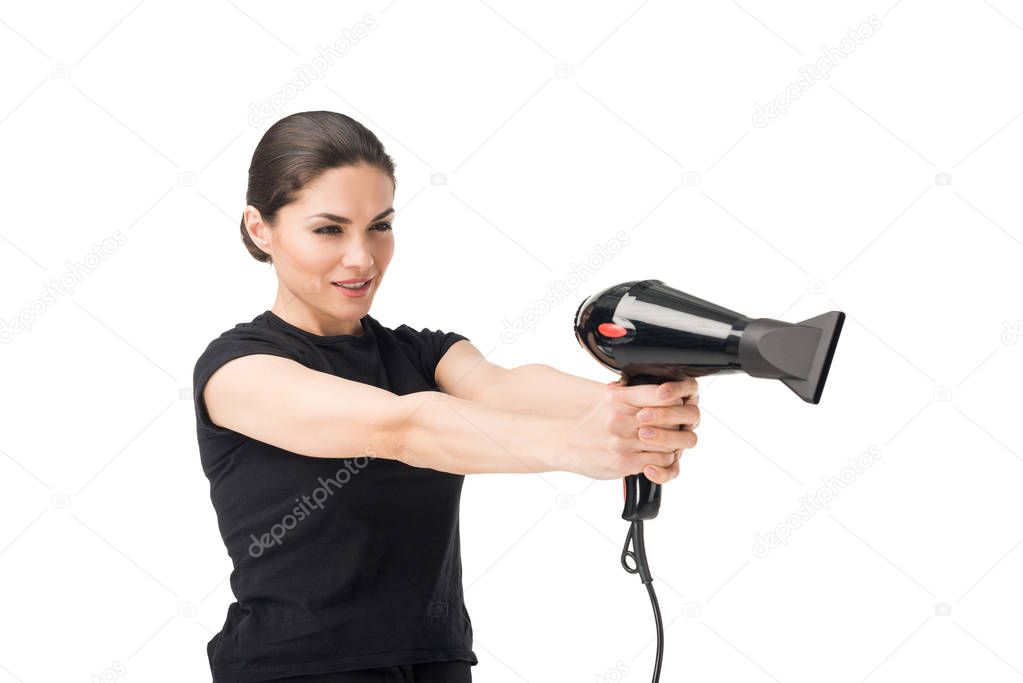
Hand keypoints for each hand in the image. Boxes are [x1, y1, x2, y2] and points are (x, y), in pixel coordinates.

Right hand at [560, 378, 699, 481]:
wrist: (562, 443)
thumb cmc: (587, 422)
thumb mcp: (607, 399)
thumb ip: (631, 395)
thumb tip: (658, 391)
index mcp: (618, 399)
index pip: (661, 394)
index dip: (676, 399)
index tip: (678, 403)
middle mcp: (621, 420)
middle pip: (670, 420)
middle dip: (678, 423)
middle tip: (678, 424)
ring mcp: (624, 443)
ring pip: (669, 443)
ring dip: (673, 443)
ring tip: (669, 442)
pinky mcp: (625, 464)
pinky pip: (659, 462)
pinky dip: (665, 460)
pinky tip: (658, 455)